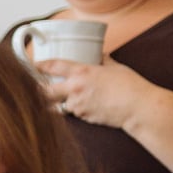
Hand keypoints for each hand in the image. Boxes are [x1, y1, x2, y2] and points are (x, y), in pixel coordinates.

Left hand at [38, 58, 156, 128]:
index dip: (39, 66)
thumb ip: (104, 61)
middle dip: (37, 91)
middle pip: (44, 92)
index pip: (53, 66)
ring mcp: (77, 105)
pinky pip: (72, 113)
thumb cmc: (131, 85)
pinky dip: (72, 110)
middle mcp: (75, 89)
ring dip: (56, 103)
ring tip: (58, 99)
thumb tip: (100, 55)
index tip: (32, 65)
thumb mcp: (116, 68)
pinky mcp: (83, 117)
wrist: (139, 108)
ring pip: (57, 105)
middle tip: (34, 89)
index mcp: (82, 72)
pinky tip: (82, 106)